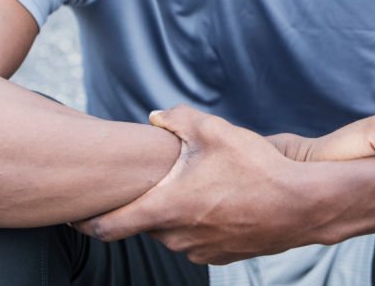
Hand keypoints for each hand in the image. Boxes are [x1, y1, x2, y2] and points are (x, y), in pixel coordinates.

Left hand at [72, 106, 315, 264]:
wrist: (300, 205)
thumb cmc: (256, 167)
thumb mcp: (215, 131)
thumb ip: (177, 120)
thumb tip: (155, 118)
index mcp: (165, 208)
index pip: (108, 227)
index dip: (86, 222)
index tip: (73, 216)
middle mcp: (176, 236)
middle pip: (143, 224)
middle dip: (143, 205)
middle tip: (152, 182)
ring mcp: (199, 250)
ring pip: (172, 232)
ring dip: (174, 214)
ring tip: (196, 187)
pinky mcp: (221, 256)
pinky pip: (197, 240)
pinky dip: (199, 224)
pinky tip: (219, 202)